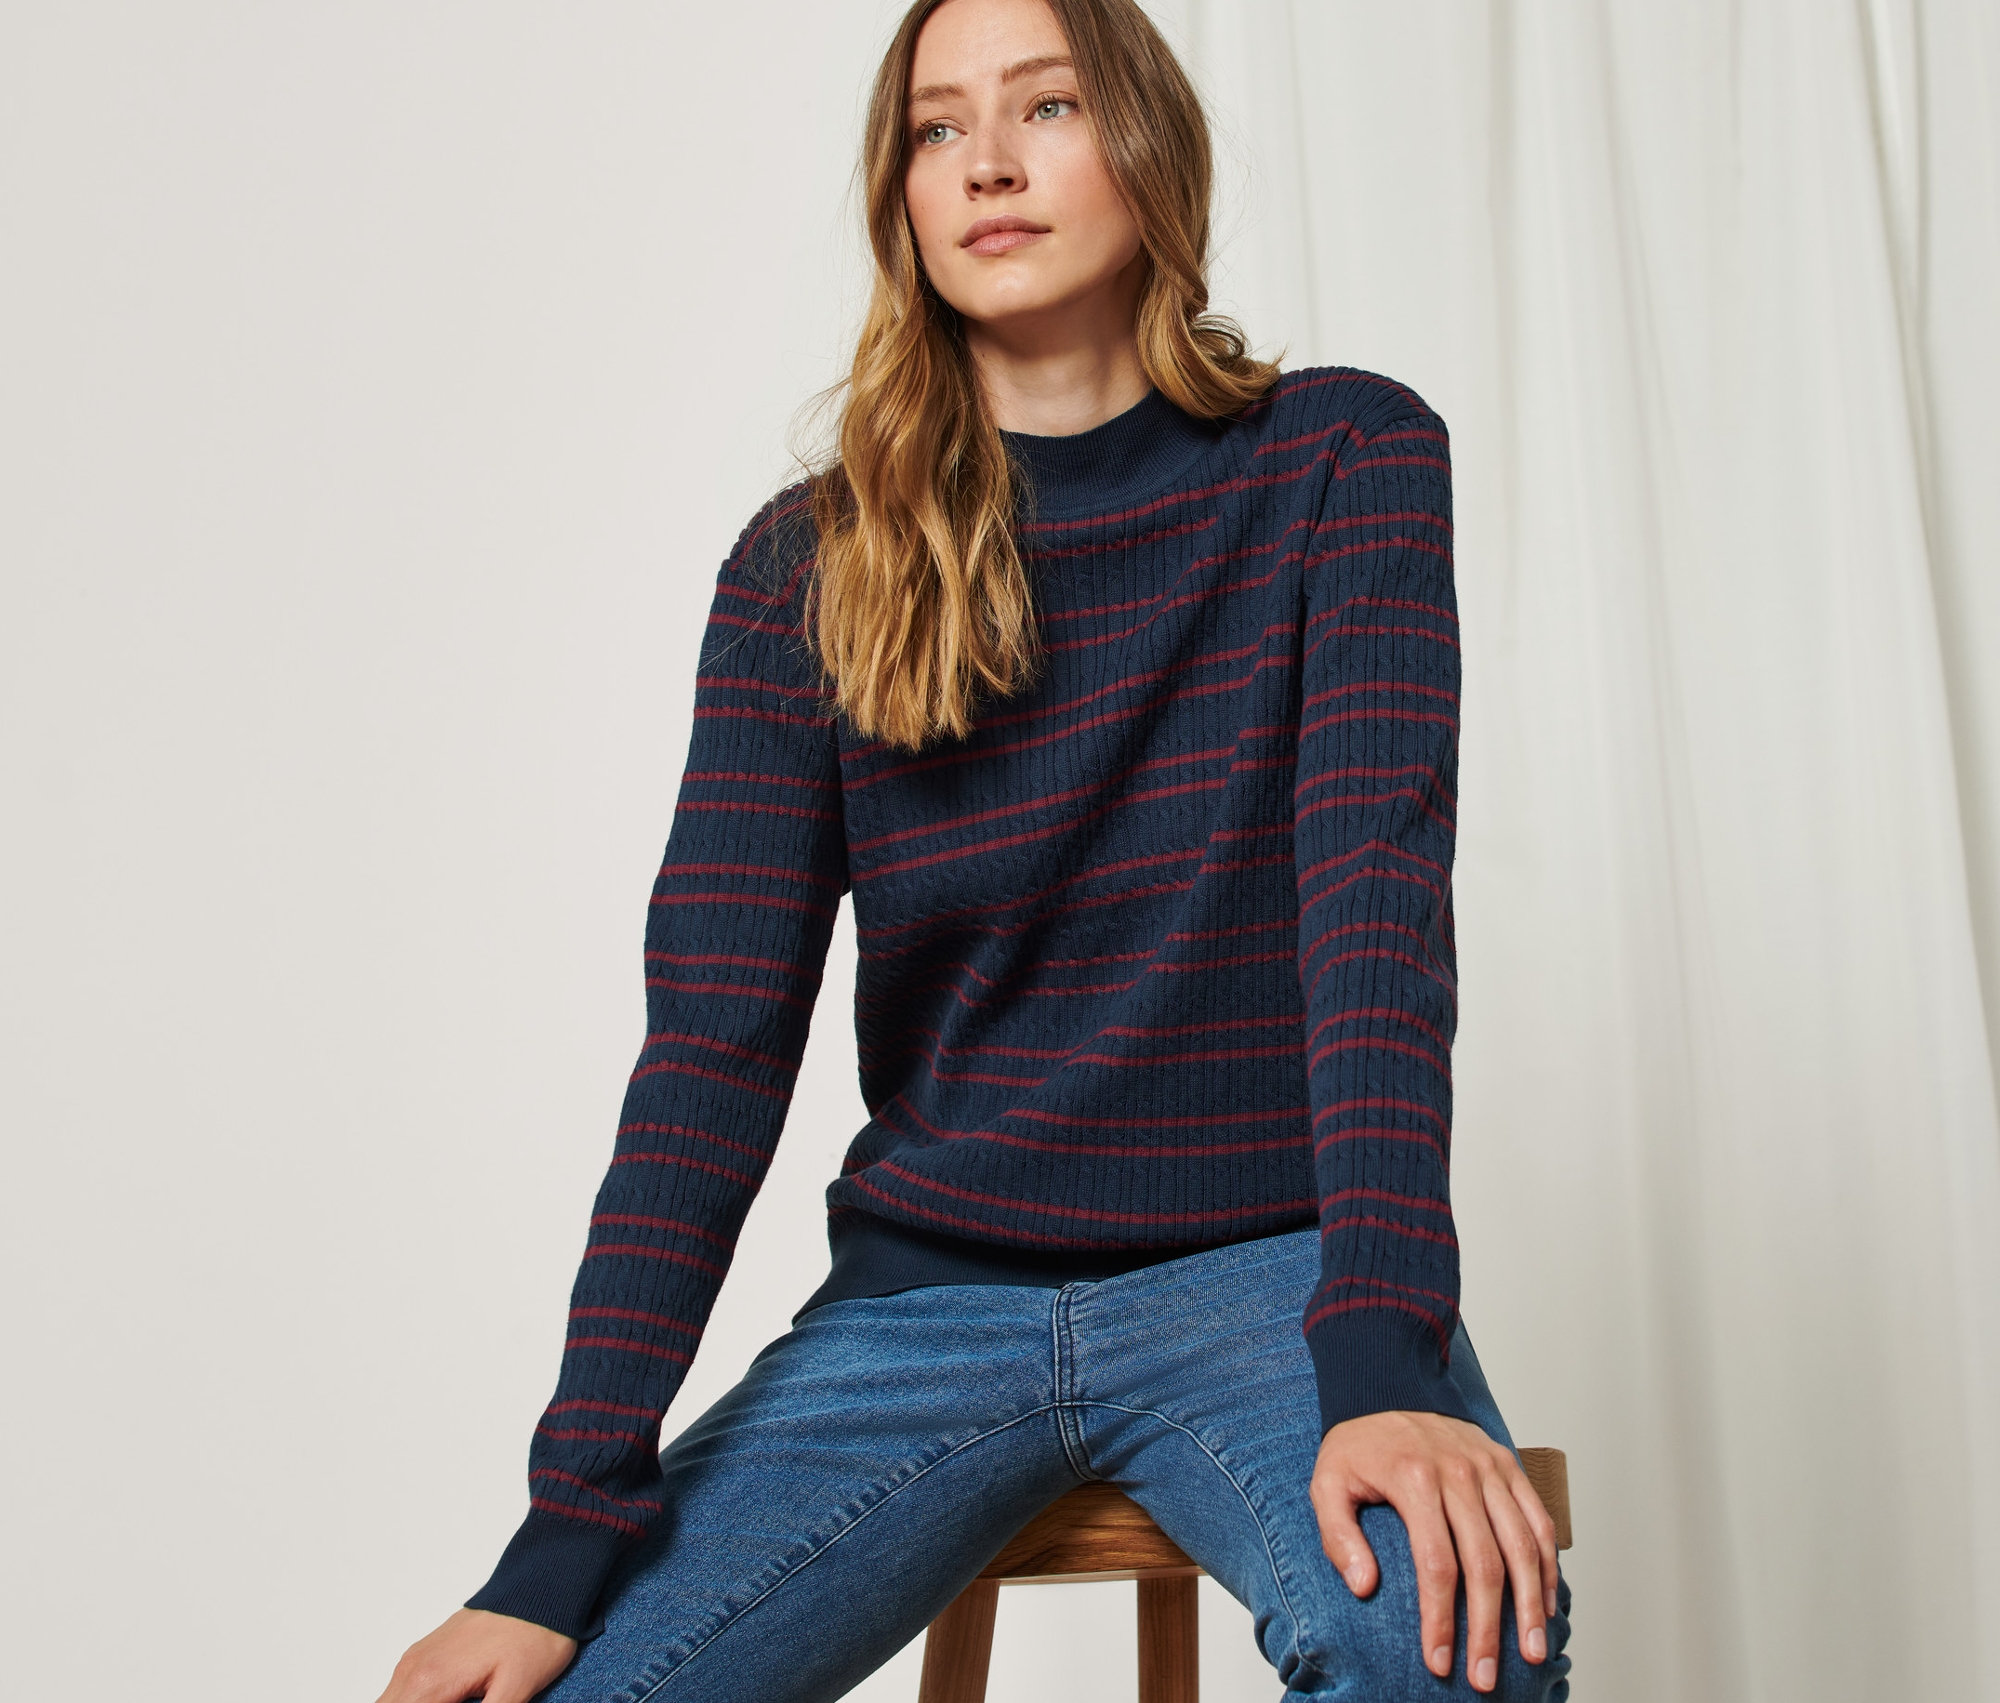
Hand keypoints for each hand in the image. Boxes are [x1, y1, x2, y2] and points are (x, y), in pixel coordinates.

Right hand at [375, 1607, 576, 1702]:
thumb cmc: (534, 1637)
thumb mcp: (516, 1692)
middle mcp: (413, 1669)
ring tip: (459, 1702)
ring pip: (390, 1702)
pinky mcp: (425, 1653)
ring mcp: (416, 1658)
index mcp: (430, 1683)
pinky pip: (402, 1690)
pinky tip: (449, 1700)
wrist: (541, 1588)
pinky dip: (413, 1702)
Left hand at [1309, 1410, 1558, 1693]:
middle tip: (1485, 1676)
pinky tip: (1544, 1604)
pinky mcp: (1508, 1464)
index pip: (1435, 1563)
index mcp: (1413, 1476)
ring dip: (1530, 1605)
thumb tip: (1363, 1587)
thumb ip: (1338, 1535)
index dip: (1440, 1619)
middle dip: (1488, 1628)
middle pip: (1485, 1562)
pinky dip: (1548, 1564)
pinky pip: (1538, 1519)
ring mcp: (1489, 1466)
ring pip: (1523, 1545)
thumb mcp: (1327, 1483)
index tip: (1440, 1663)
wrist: (1384, 1388)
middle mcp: (1458, 1470)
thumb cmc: (1357, 1447)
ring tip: (1531, 1653)